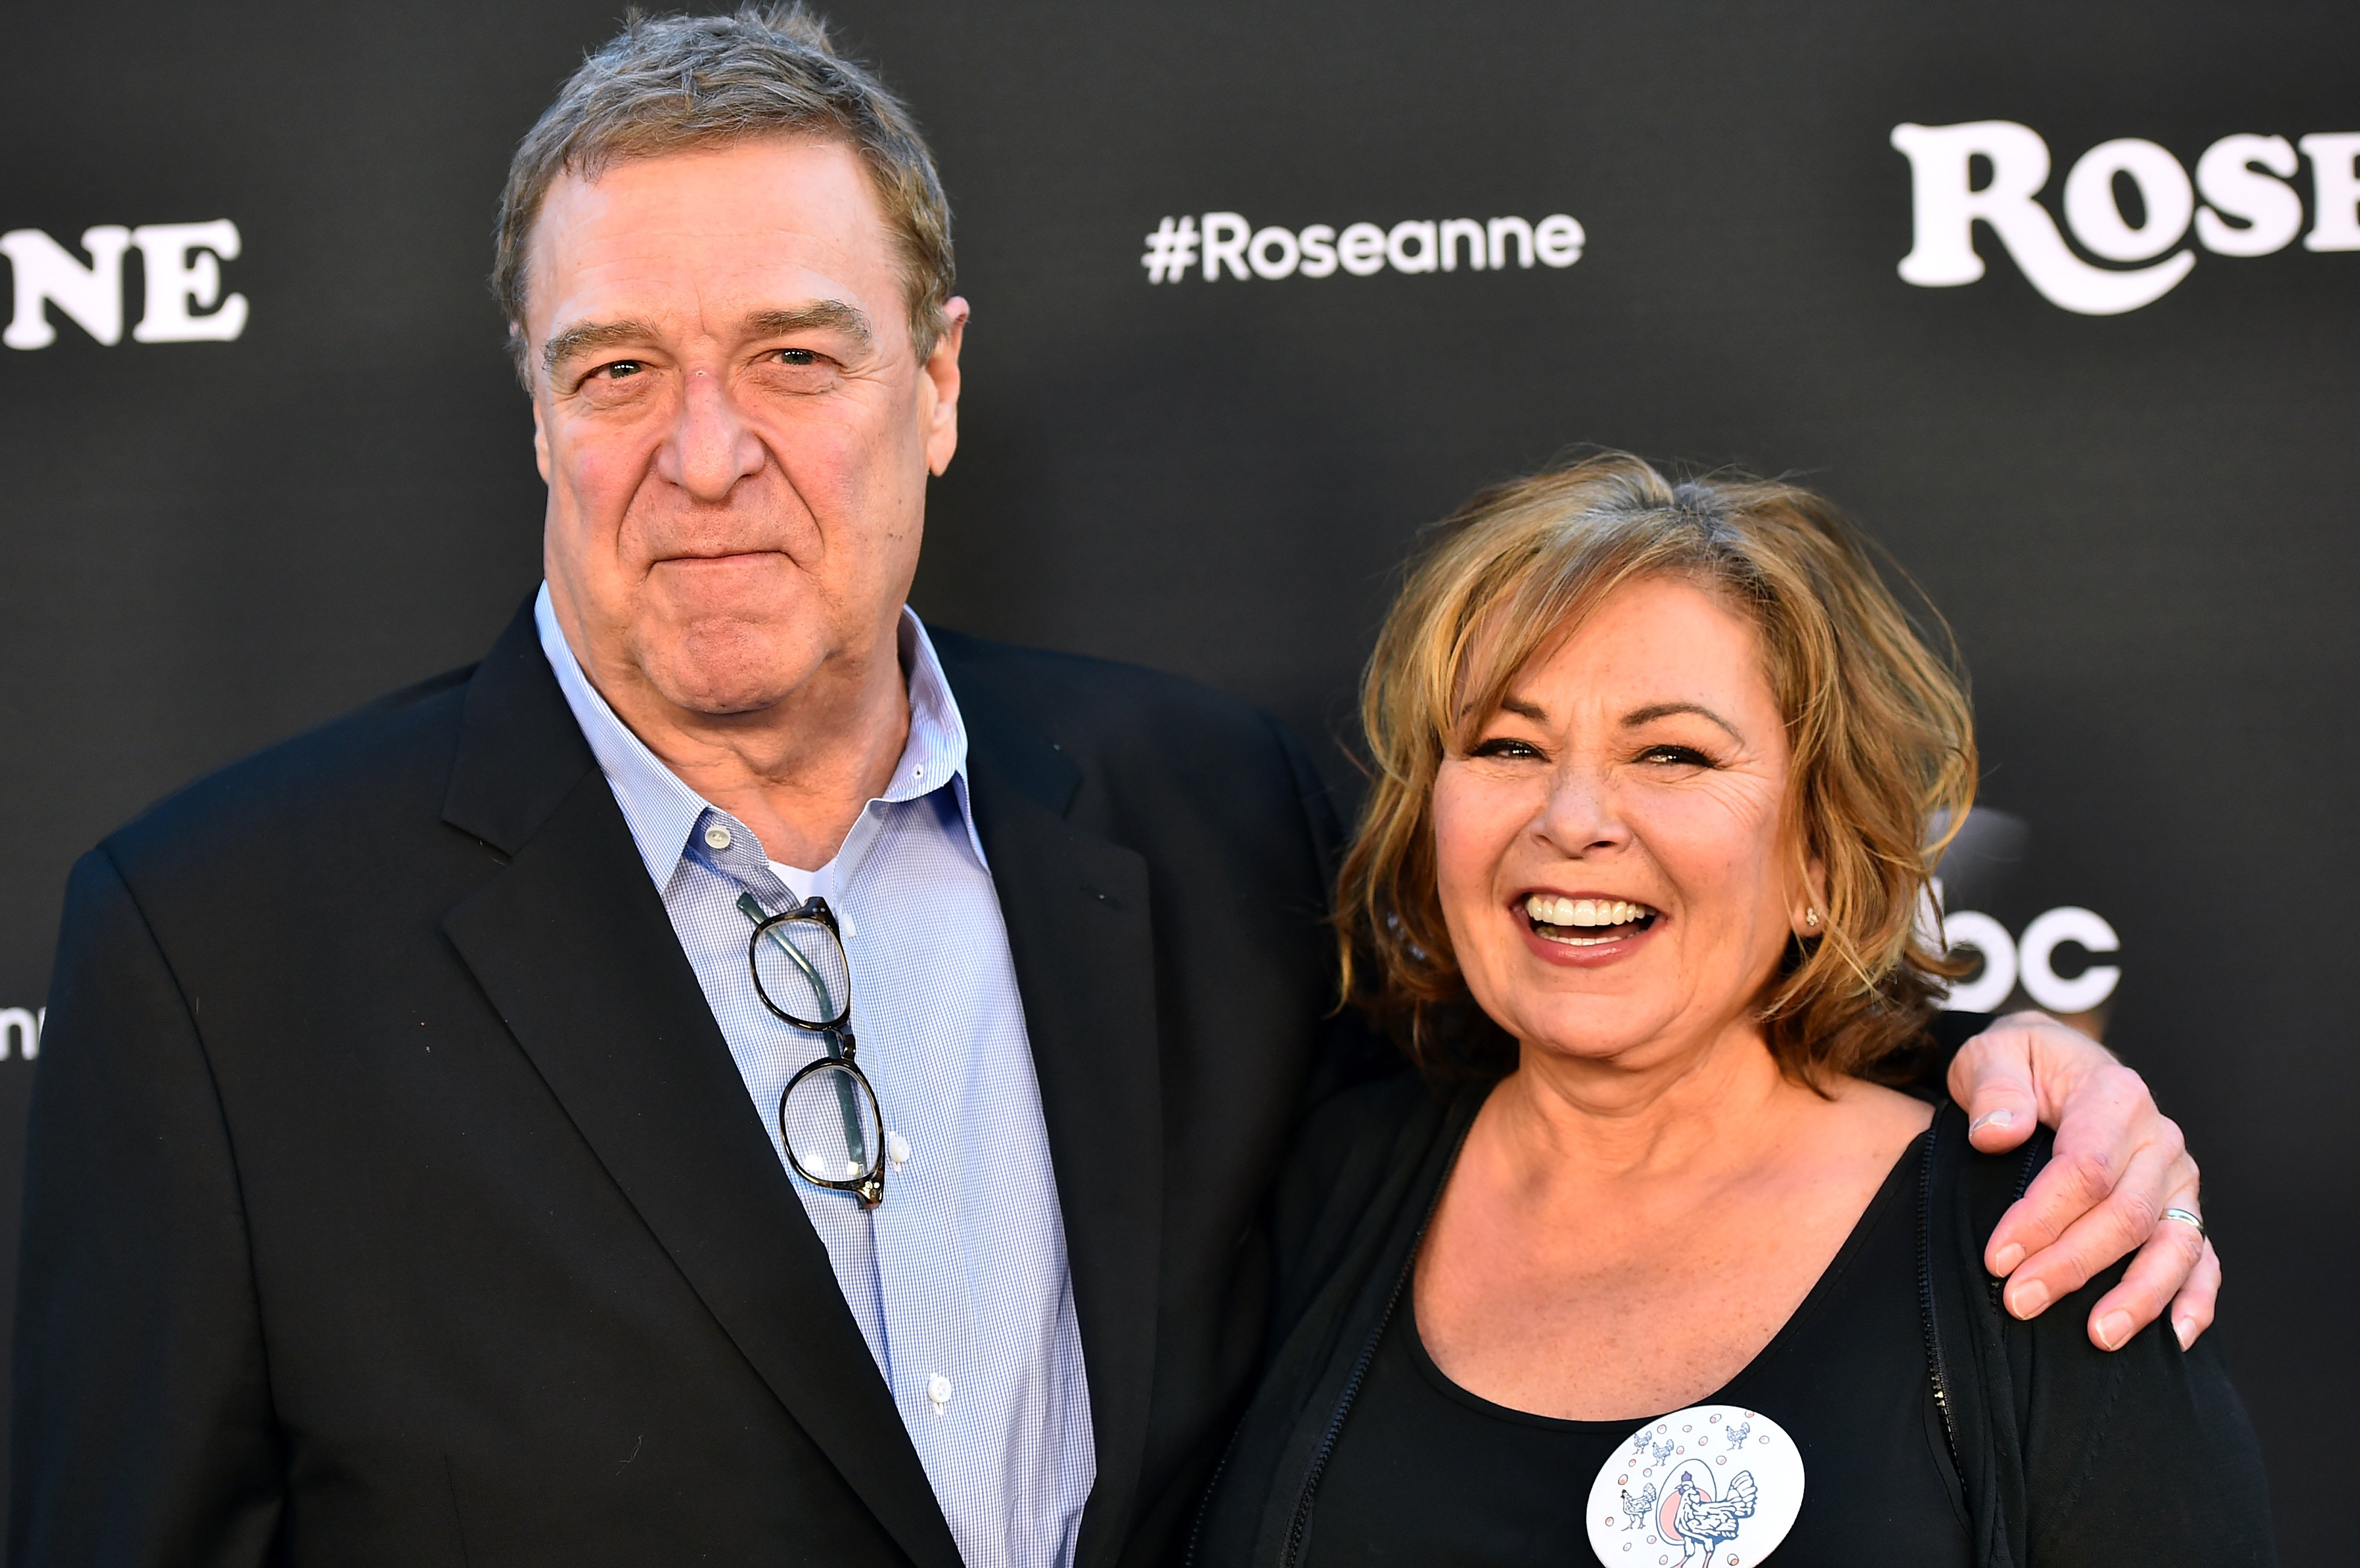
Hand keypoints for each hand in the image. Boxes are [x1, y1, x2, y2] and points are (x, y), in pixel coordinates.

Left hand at [1947, 1011, 2215, 1352]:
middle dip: (2073, 1265)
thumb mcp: (1990, 1056)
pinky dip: (2194, 1298)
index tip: (1996, 1258)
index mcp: (2114, 1095)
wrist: (2054, 1060)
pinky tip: (2176, 1339)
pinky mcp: (2182, 1207)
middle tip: (2018, 1303)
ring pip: (2173, 1245)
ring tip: (2099, 1338)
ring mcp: (2177, 1178)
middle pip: (2125, 1215)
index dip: (2042, 1217)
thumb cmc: (2018, 1064)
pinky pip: (2201, 1257)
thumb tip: (1997, 1133)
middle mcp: (2157, 1138)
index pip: (2085, 1169)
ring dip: (2138, 1296)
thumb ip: (1993, 1089)